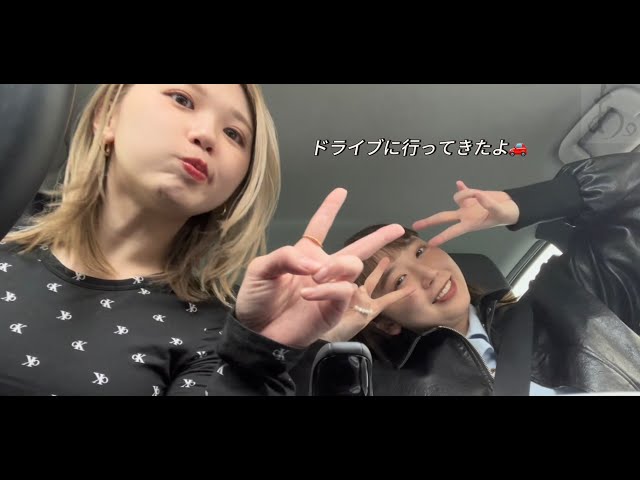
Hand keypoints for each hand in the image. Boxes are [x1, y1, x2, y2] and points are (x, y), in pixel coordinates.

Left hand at [235, 188, 404, 347]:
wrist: (254, 331)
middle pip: (356, 250)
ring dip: (337, 266)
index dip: (329, 209)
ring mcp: (330, 290)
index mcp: (304, 255)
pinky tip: (309, 291)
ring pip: (353, 267)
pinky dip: (328, 289)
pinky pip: (343, 292)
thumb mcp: (260, 269)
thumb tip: (314, 263)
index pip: (320, 227)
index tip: (340, 192)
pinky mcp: (333, 309)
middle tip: (397, 229)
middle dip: (379, 238)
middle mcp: (322, 270)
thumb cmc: (256, 299)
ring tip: (317, 275)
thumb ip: (285, 257)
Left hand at [412, 181, 519, 247]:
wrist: (512, 208)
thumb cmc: (506, 214)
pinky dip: (462, 187)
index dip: (442, 237)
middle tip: (416, 226)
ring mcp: (467, 206)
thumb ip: (488, 204)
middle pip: (443, 217)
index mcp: (470, 223)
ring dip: (465, 192)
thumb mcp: (499, 211)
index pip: (453, 231)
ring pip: (458, 197)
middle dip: (429, 222)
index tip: (431, 243)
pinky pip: (464, 190)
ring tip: (480, 194)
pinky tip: (459, 183)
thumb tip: (476, 195)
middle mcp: (465, 215)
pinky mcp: (473, 197)